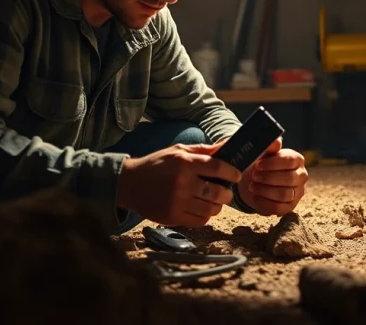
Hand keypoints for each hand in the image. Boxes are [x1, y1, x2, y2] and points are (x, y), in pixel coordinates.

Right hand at [117, 143, 241, 227]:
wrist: (129, 184)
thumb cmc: (157, 164)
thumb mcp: (178, 151)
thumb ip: (204, 150)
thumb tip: (228, 144)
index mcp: (184, 163)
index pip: (217, 167)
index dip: (232, 172)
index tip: (236, 175)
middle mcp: (182, 182)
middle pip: (217, 192)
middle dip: (227, 193)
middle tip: (226, 191)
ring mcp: (176, 201)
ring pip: (211, 209)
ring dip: (217, 206)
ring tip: (214, 200)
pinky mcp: (172, 217)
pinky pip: (199, 221)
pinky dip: (205, 216)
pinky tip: (201, 208)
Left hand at [236, 138, 307, 215]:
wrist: (255, 179)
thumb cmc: (261, 163)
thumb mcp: (262, 153)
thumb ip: (269, 146)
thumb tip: (276, 142)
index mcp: (297, 159)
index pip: (289, 161)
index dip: (273, 164)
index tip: (258, 165)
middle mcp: (301, 176)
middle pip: (289, 179)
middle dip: (268, 178)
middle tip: (254, 176)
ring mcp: (297, 192)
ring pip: (284, 194)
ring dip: (265, 191)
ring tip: (252, 186)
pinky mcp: (290, 206)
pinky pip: (279, 208)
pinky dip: (265, 203)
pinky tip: (255, 197)